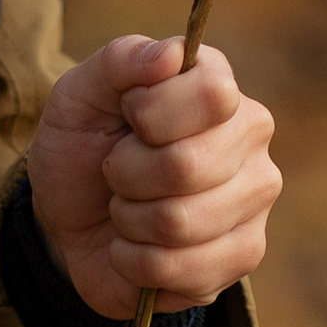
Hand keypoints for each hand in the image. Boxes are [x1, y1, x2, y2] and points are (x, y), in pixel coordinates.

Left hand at [23, 35, 279, 322]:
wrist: (71, 219)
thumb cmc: (83, 147)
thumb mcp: (79, 96)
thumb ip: (120, 61)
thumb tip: (170, 55)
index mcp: (218, 84)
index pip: (211, 94)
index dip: (149, 112)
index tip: (127, 116)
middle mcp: (251, 136)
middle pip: (187, 165)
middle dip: (125, 174)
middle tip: (117, 171)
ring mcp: (255, 198)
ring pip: (180, 223)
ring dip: (128, 220)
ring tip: (126, 208)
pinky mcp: (245, 254)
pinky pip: (181, 270)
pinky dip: (134, 262)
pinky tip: (136, 247)